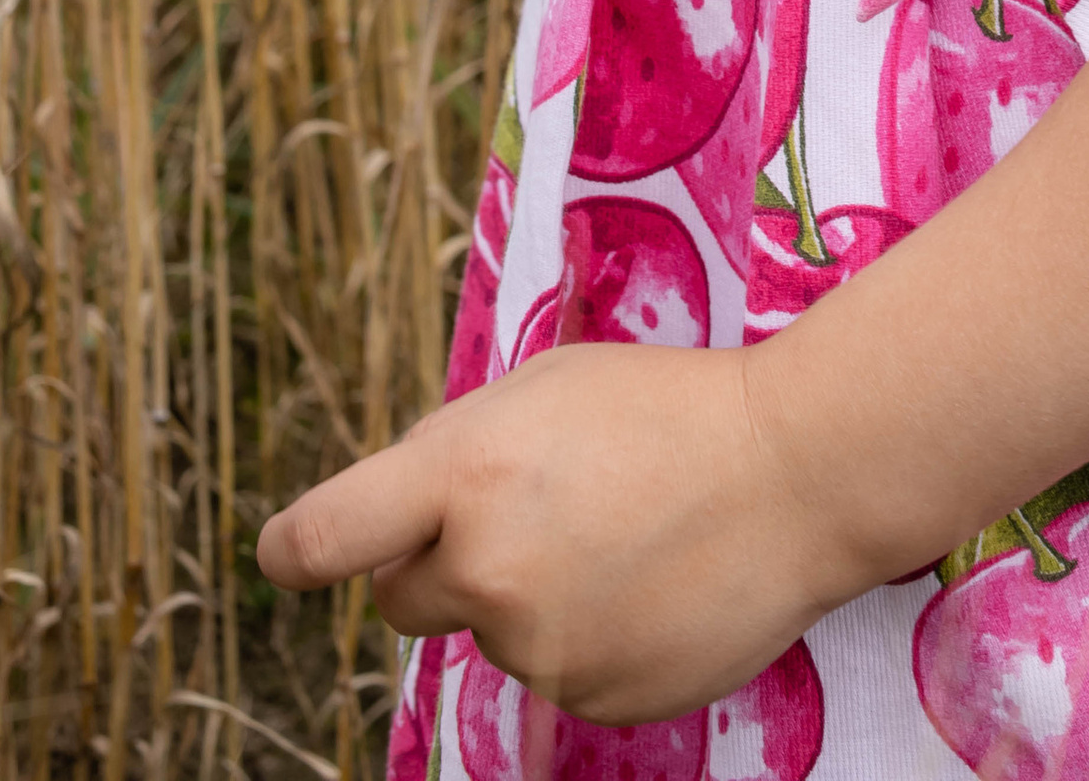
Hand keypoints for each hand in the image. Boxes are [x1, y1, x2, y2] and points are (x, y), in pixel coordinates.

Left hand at [255, 340, 829, 723]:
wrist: (799, 470)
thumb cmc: (667, 405)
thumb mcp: (546, 386)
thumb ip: (458, 453)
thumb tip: (405, 519)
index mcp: (465, 476)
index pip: (325, 539)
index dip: (294, 550)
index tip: (288, 555)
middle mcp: (487, 573)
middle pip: (398, 600)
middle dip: (437, 564)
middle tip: (527, 515)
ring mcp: (541, 650)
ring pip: (493, 634)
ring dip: (532, 597)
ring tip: (625, 535)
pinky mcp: (593, 702)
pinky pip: (559, 674)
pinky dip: (591, 637)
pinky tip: (652, 583)